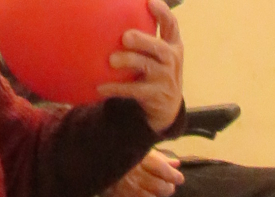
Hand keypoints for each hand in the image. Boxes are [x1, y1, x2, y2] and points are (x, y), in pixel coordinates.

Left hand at [98, 0, 183, 132]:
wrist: (167, 107)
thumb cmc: (156, 71)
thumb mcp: (157, 53)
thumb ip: (144, 37)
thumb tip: (114, 13)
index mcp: (173, 45)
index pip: (172, 25)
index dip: (163, 13)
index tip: (150, 2)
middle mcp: (172, 60)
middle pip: (159, 47)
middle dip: (142, 40)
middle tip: (125, 37)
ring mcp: (165, 79)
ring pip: (146, 67)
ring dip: (129, 61)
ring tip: (112, 60)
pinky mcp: (155, 96)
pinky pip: (134, 90)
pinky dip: (117, 88)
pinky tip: (101, 87)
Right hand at [102, 146, 184, 196]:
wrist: (91, 160)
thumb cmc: (118, 150)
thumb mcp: (139, 147)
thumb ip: (159, 156)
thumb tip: (176, 164)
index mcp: (139, 158)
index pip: (164, 170)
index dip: (174, 176)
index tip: (179, 178)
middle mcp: (134, 175)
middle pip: (160, 187)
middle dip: (168, 188)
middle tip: (170, 186)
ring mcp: (126, 189)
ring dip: (157, 196)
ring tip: (157, 191)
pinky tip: (144, 196)